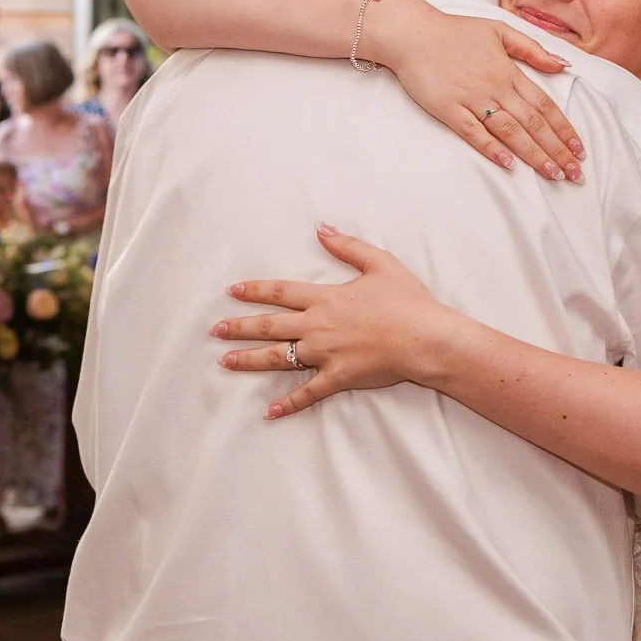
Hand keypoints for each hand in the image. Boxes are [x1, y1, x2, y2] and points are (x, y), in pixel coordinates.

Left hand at [212, 223, 454, 418]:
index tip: (232, 291)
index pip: (281, 292)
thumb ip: (348, 246)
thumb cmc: (408, 300)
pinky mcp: (338, 377)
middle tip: (215, 330)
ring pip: (279, 358)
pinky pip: (308, 393)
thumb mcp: (380, 263)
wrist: (426, 338)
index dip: (254, 291)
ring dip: (249, 360)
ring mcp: (326, 354)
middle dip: (240, 327)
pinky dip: (288, 404)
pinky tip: (269, 411)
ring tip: (225, 361)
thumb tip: (321, 229)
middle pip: (270, 326)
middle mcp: (318, 326)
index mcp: (326, 298)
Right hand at [385, 12, 585, 181]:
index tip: (580, 149)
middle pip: (534, 124)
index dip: (565, 129)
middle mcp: (496, 88)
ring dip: (534, 154)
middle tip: (575, 174)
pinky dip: (492, 149)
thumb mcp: (499, 30)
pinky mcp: (448, 109)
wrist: (412, 32)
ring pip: (510, 131)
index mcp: (509, 72)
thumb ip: (533, 49)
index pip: (545, 106)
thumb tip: (565, 65)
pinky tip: (509, 164)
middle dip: (558, 150)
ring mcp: (472, 99)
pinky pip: (474, 133)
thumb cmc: (455, 31)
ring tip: (553, 174)